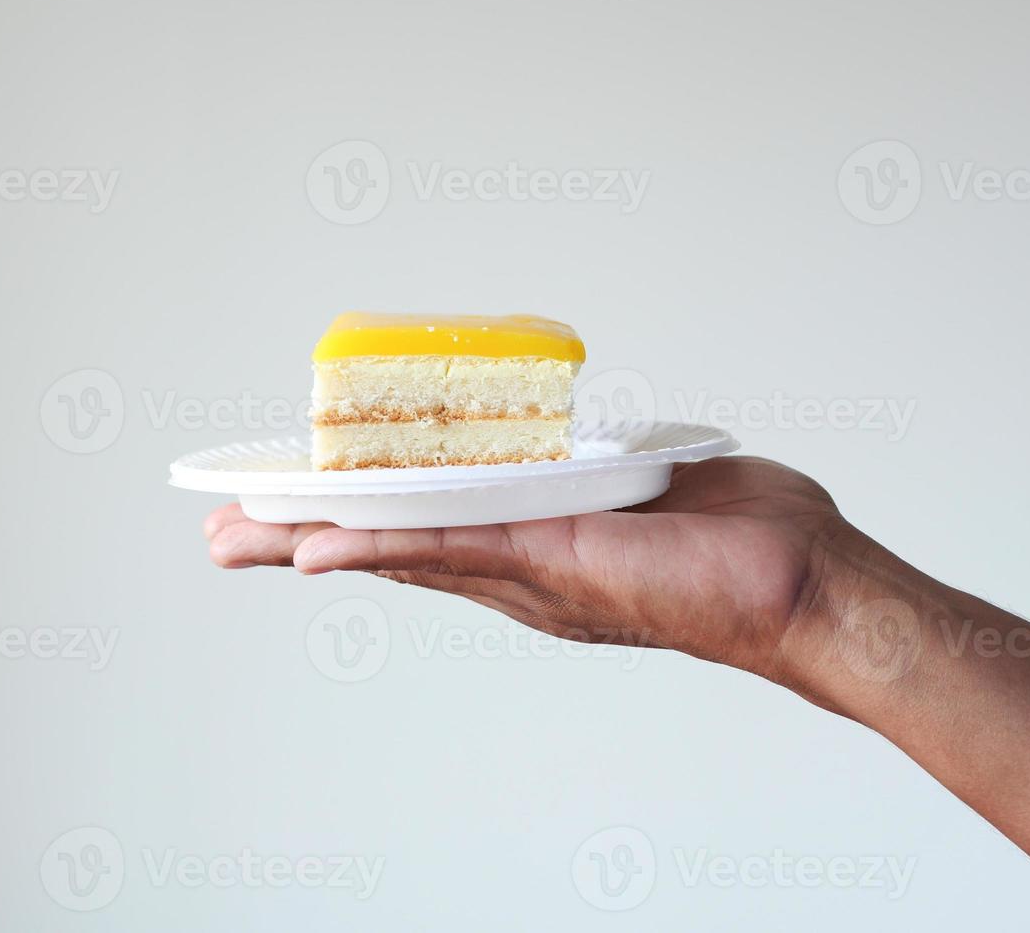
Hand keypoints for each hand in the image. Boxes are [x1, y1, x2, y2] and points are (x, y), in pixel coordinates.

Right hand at [204, 456, 846, 681]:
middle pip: (388, 547)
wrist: (806, 584)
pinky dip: (376, 546)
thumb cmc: (742, 539)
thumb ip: (592, 474)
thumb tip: (571, 444)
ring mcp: (528, 568)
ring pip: (398, 551)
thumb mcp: (642, 490)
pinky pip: (447, 549)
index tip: (290, 505)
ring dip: (311, 544)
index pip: (421, 529)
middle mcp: (518, 569)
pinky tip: (316, 547)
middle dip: (300, 540)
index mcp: (533, 546)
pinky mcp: (551, 560)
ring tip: (238, 539)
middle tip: (223, 535)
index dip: (350, 519)